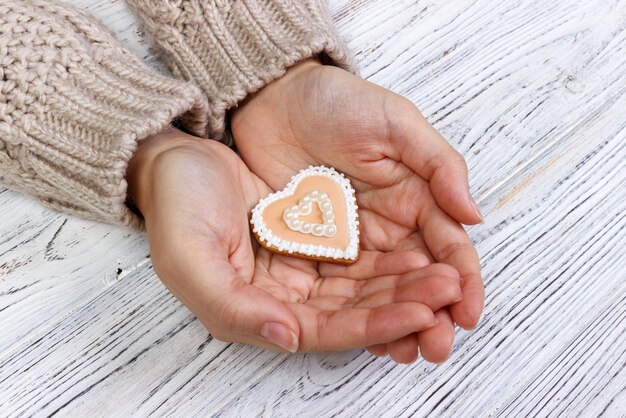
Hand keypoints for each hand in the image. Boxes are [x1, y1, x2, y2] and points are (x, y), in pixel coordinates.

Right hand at [126, 127, 462, 360]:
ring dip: (407, 283)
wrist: (176, 156)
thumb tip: (288, 338)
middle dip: (406, 305)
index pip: (328, 330)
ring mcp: (302, 264)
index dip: (376, 325)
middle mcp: (286, 295)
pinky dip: (391, 256)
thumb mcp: (188, 258)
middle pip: (356, 310)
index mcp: (259, 311)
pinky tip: (420, 251)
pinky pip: (361, 254)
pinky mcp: (314, 235)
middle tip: (450, 292)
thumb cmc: (176, 206)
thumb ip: (233, 307)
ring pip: (365, 284)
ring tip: (448, 274)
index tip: (421, 312)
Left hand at [231, 59, 483, 361]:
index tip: (466, 313)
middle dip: (431, 314)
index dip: (462, 281)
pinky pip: (338, 289)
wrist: (272, 99)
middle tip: (436, 346)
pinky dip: (354, 314)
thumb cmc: (336, 102)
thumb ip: (437, 164)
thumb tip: (474, 214)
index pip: (447, 246)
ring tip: (406, 352)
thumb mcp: (395, 122)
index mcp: (415, 198)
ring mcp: (351, 243)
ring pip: (381, 292)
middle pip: (417, 279)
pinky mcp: (314, 251)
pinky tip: (367, 338)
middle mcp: (388, 227)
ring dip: (396, 324)